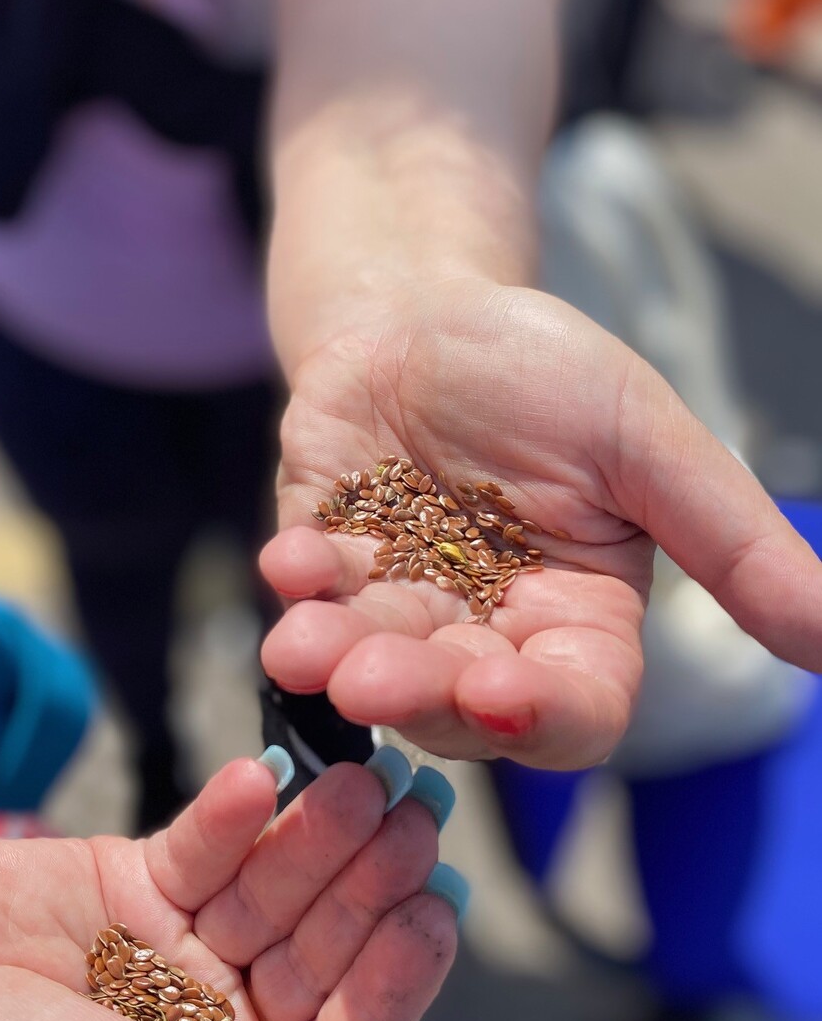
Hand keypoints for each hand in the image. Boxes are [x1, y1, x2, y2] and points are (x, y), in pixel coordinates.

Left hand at [260, 278, 821, 768]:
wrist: (431, 305)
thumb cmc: (548, 372)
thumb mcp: (649, 443)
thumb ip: (730, 539)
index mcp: (575, 620)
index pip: (574, 707)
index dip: (540, 715)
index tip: (503, 690)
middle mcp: (483, 631)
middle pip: (456, 702)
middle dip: (415, 693)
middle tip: (371, 679)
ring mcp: (396, 601)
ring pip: (371, 660)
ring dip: (336, 659)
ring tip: (303, 644)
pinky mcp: (322, 558)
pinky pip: (306, 593)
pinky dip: (296, 582)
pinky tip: (289, 559)